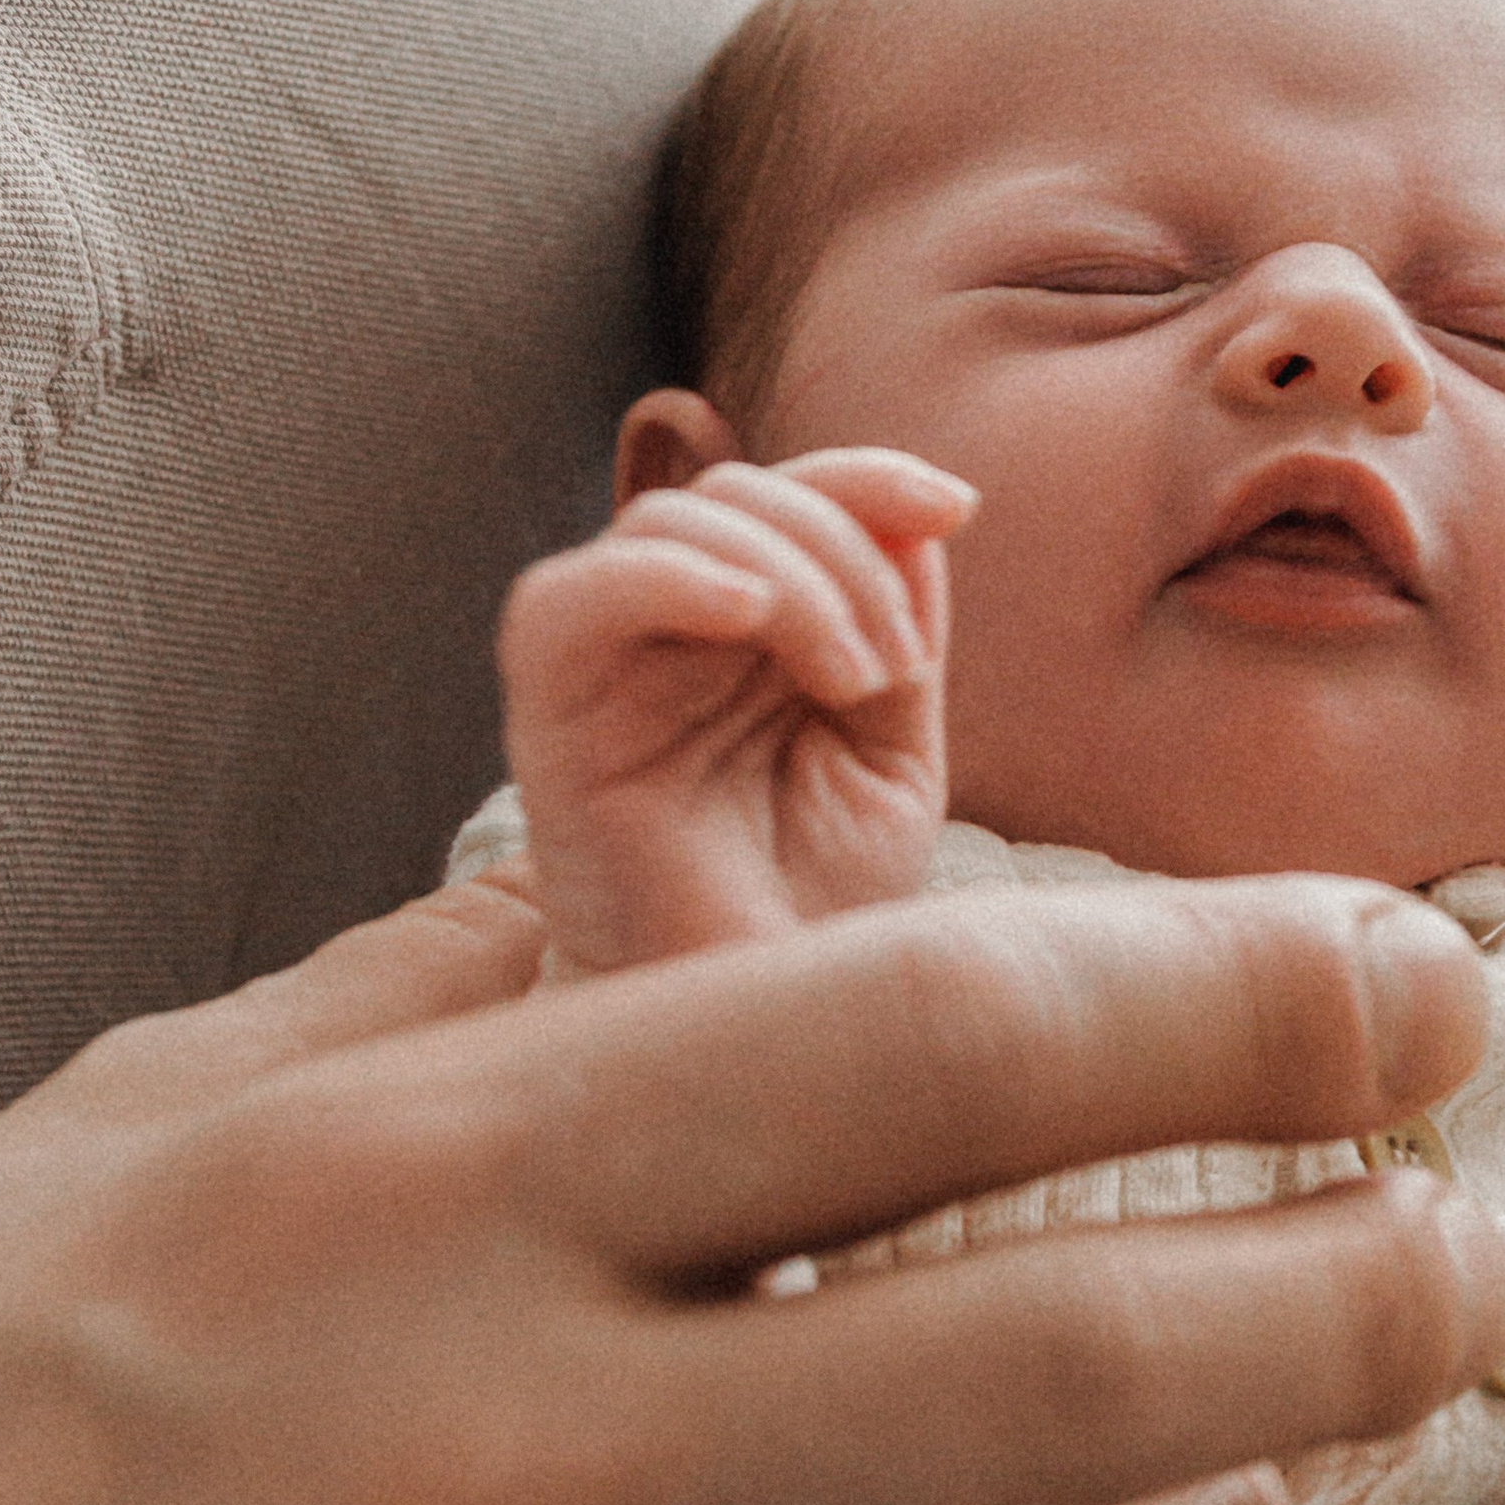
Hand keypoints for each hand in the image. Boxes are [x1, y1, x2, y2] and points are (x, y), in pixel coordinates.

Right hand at [0, 868, 1504, 1504]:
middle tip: (1454, 1241)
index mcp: (419, 1202)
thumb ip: (464, 1004)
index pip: (951, 1037)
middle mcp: (511, 1492)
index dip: (1247, 995)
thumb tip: (713, 903)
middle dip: (1360, 1278)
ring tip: (1276, 1485)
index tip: (1398, 986)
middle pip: (1089, 1358)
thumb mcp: (146, 1132)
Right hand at [500, 447, 975, 971]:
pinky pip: (568, 599)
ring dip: (788, 572)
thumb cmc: (817, 905)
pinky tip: (750, 612)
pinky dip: (667, 576)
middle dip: (844, 549)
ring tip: (850, 679)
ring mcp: (605, 672)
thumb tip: (919, 517)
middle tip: (892, 667)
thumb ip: (898, 632)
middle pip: (737, 493)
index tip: (956, 507)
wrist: (765, 1024)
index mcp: (745, 636)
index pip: (788, 499)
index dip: (870, 479)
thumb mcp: (890, 753)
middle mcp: (667, 638)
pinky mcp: (549, 720)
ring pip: (666, 523)